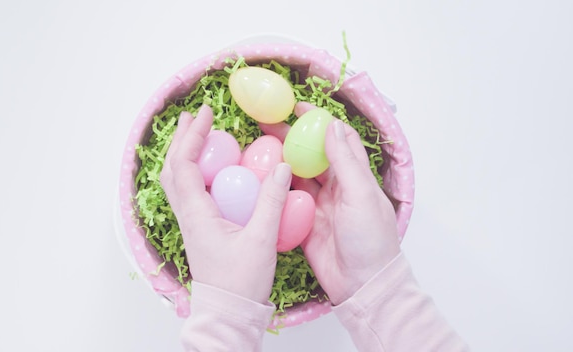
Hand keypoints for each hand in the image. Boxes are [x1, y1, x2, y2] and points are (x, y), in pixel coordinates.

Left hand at [160, 104, 291, 303]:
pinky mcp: (200, 230)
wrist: (228, 313)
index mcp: (197, 214)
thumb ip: (272, 202)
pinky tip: (213, 169)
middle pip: (173, 169)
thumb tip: (282, 167)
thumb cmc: (241, 282)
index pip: (184, 164)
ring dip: (185, 154)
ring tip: (198, 135)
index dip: (193, 135)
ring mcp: (192, 223)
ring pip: (178, 181)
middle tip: (195, 116)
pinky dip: (196, 172)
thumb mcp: (261, 240)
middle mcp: (188, 216)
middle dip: (182, 139)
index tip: (206, 113)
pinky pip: (190, 193)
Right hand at [260, 102, 400, 304]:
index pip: (336, 138)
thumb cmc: (371, 239)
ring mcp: (318, 204)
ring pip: (295, 175)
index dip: (317, 120)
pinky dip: (273, 187)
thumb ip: (345, 161)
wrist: (362, 285)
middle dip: (289, 136)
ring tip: (255, 145)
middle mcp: (336, 186)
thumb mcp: (361, 195)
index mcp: (354, 175)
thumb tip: (332, 125)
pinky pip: (285, 200)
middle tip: (264, 122)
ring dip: (278, 159)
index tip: (296, 107)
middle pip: (310, 154)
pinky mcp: (303, 222)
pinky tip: (257, 177)